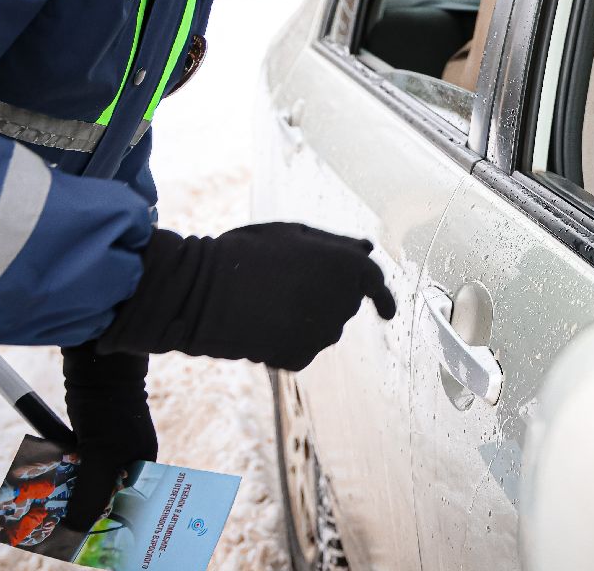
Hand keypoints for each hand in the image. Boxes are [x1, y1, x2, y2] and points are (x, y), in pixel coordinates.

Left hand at [61, 344, 155, 531]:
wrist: (96, 368)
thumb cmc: (109, 410)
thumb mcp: (100, 457)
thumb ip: (90, 495)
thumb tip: (75, 532)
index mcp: (143, 465)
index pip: (130, 505)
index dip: (113, 525)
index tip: (92, 545)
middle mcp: (126, 459)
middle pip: (103, 497)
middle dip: (83, 511)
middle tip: (62, 529)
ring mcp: (106, 449)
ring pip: (83, 482)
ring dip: (66, 491)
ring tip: (49, 505)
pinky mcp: (86, 440)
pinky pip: (72, 467)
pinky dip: (60, 473)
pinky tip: (47, 477)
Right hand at [99, 223, 396, 369]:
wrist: (205, 291)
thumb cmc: (251, 252)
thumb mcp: (296, 235)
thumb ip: (337, 246)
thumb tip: (366, 250)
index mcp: (351, 268)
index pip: (376, 284)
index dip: (383, 298)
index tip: (388, 313)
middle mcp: (345, 304)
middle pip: (345, 304)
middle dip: (328, 296)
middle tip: (287, 282)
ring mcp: (324, 334)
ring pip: (323, 327)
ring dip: (306, 317)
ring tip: (267, 299)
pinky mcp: (300, 358)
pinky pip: (300, 348)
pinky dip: (286, 339)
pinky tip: (260, 323)